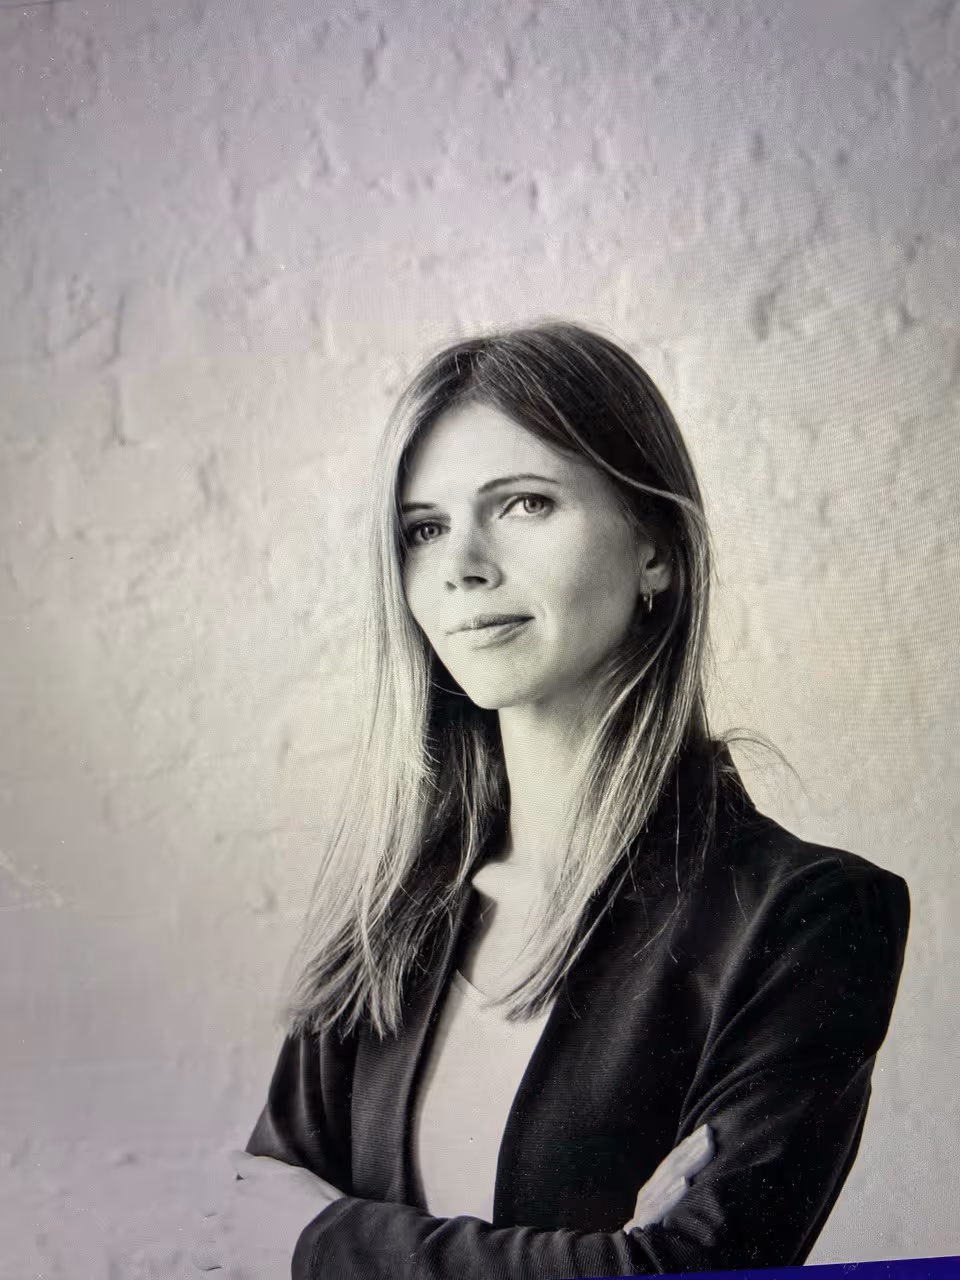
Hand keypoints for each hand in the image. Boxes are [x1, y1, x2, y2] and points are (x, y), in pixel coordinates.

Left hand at [190, 1151, 344, 1278]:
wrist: (323, 1242)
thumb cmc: (310, 1203)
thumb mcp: (284, 1173)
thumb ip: (253, 1166)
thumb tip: (231, 1156)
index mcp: (235, 1195)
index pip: (209, 1203)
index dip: (218, 1208)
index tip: (230, 1212)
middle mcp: (225, 1224)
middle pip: (202, 1230)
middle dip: (211, 1231)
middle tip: (228, 1236)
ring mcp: (228, 1253)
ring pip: (201, 1257)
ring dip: (211, 1255)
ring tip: (228, 1257)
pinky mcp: (235, 1278)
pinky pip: (213, 1279)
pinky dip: (221, 1274)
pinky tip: (237, 1271)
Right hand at [622, 1123, 714, 1231]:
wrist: (627, 1261)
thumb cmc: (651, 1240)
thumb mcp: (662, 1214)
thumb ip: (673, 1196)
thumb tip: (693, 1179)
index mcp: (653, 1190)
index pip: (673, 1162)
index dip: (689, 1146)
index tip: (707, 1131)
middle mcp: (648, 1195)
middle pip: (673, 1165)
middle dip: (693, 1148)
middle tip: (710, 1132)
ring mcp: (646, 1208)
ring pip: (669, 1179)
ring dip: (689, 1162)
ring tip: (705, 1148)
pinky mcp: (646, 1224)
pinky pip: (660, 1207)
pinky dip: (672, 1194)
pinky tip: (685, 1183)